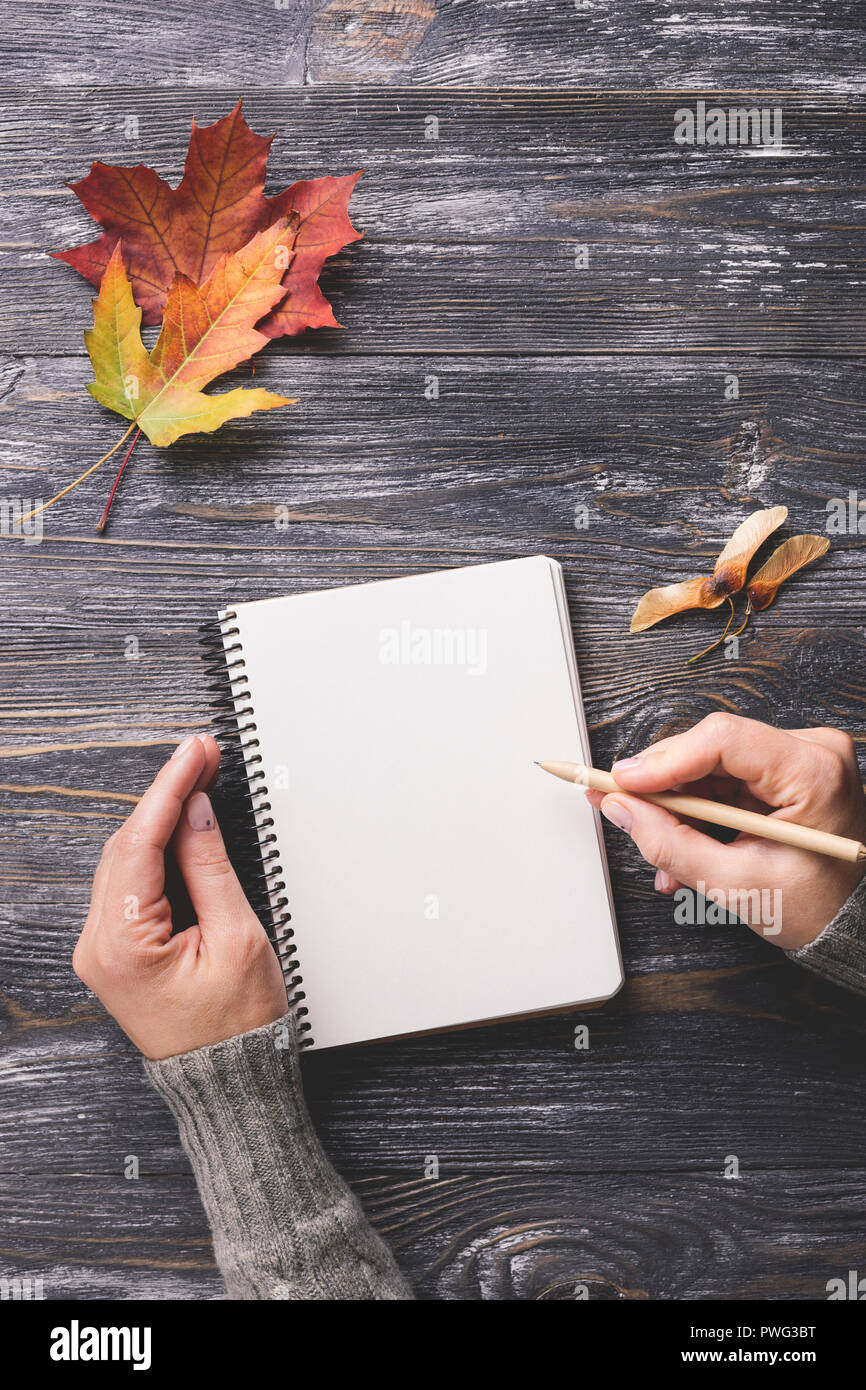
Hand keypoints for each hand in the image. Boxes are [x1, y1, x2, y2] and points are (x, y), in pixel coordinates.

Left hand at [73, 735, 287, 1059]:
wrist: (228, 1082)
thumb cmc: (237, 1027)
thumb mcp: (236, 937)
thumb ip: (209, 867)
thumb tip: (195, 812)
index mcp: (121, 946)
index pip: (140, 844)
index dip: (169, 789)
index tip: (194, 753)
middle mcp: (97, 946)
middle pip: (125, 846)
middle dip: (164, 796)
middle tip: (202, 756)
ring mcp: (101, 949)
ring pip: (124, 859)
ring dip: (159, 817)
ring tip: (196, 778)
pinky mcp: (115, 950)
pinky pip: (129, 882)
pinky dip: (154, 847)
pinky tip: (178, 822)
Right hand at [586, 714, 865, 949]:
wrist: (854, 923)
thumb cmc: (817, 908)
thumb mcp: (737, 886)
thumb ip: (671, 844)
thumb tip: (619, 808)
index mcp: (814, 772)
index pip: (723, 739)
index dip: (664, 759)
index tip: (621, 782)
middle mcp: (812, 751)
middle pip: (712, 747)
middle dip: (663, 783)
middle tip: (620, 806)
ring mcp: (799, 757)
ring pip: (710, 762)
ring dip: (676, 803)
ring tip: (655, 844)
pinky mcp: (785, 769)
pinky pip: (724, 777)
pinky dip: (697, 807)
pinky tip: (681, 841)